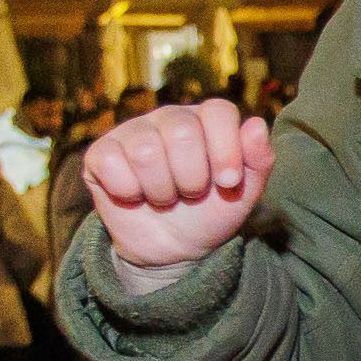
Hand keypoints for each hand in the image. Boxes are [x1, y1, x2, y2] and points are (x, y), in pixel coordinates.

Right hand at [84, 101, 273, 274]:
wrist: (173, 249)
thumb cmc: (210, 214)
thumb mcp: (243, 194)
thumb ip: (259, 160)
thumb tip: (256, 125)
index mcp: (206, 120)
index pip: (218, 111)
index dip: (225, 149)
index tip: (228, 183)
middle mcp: (169, 118)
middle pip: (181, 133)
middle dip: (191, 178)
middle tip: (191, 194)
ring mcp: (132, 132)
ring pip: (145, 151)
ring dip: (161, 190)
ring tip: (166, 198)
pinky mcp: (101, 152)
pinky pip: (111, 163)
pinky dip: (128, 190)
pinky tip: (135, 196)